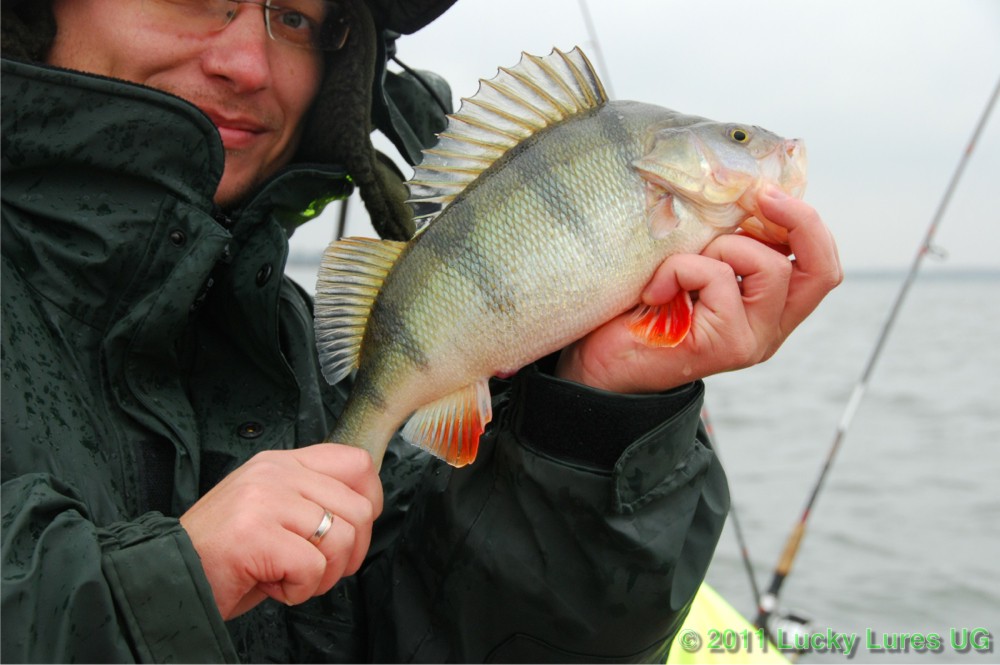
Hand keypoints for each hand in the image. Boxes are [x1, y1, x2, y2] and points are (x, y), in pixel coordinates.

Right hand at [179, 444, 382, 619]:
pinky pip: (312, 567)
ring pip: (340, 539)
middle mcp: (274, 473)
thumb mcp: (274, 510)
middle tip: (316, 570)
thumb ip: (313, 499)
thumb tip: (365, 510)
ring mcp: (263, 500)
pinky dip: (300, 591)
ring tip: (289, 578)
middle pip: (358, 508)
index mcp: (282, 463)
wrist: (169, 578)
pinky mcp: (254, 534)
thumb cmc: (227, 555)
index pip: (356, 462)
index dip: (370, 501)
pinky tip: (271, 585)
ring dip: (323, 575)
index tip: (352, 531)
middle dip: (349, 553)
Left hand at [555, 188, 841, 392]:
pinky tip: (655, 290)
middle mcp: (769, 328)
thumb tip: (741, 193)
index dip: (807, 223)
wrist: (602, 364)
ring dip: (722, 246)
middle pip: (821, 270)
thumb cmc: (642, 309)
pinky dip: (681, 268)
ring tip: (681, 264)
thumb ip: (725, 243)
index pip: (820, 267)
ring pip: (770, 266)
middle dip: (798, 220)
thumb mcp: (693, 265)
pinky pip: (717, 277)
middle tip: (760, 196)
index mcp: (769, 309)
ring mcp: (751, 340)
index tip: (768, 192)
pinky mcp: (726, 344)